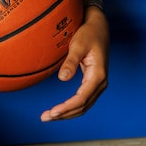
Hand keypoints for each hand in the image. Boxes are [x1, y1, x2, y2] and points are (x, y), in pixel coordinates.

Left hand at [41, 5, 108, 121]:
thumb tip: (62, 79)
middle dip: (64, 114)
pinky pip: (83, 100)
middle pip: (82, 106)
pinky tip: (60, 109)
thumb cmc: (88, 34)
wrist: (98, 27)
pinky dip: (72, 107)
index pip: (82, 98)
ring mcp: (98, 84)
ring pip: (83, 106)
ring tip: (49, 117)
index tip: (53, 112)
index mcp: (98, 75)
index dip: (67, 107)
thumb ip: (71, 62)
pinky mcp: (92, 82)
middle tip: (45, 118)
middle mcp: (100, 83)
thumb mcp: (78, 45)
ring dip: (67, 113)